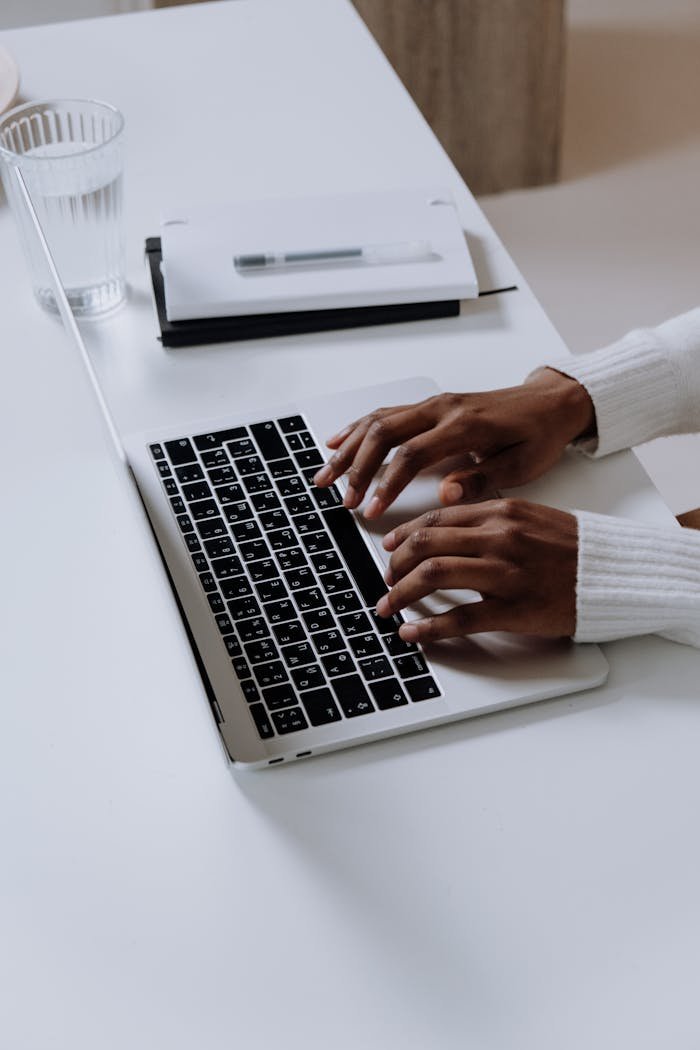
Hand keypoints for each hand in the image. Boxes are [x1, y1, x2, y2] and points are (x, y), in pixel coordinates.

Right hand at [313, 369, 594, 518]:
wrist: (550, 404)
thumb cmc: (538, 436)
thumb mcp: (521, 466)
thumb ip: (481, 479)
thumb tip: (446, 494)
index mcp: (465, 426)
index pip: (412, 454)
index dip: (387, 483)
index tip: (372, 510)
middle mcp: (444, 409)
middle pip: (385, 433)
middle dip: (358, 468)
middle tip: (344, 499)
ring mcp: (434, 404)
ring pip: (379, 420)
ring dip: (349, 449)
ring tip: (326, 475)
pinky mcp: (431, 405)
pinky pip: (387, 413)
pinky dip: (358, 428)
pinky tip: (338, 443)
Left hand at [377, 499, 577, 640]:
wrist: (614, 574)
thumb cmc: (572, 549)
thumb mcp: (529, 518)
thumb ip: (489, 520)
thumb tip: (447, 531)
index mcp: (500, 512)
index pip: (436, 519)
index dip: (404, 535)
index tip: (389, 548)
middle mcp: (498, 537)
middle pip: (426, 545)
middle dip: (395, 565)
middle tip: (386, 580)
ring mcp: (504, 573)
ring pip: (433, 576)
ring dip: (402, 593)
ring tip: (389, 606)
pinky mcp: (513, 609)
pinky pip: (460, 618)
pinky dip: (429, 627)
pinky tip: (412, 633)